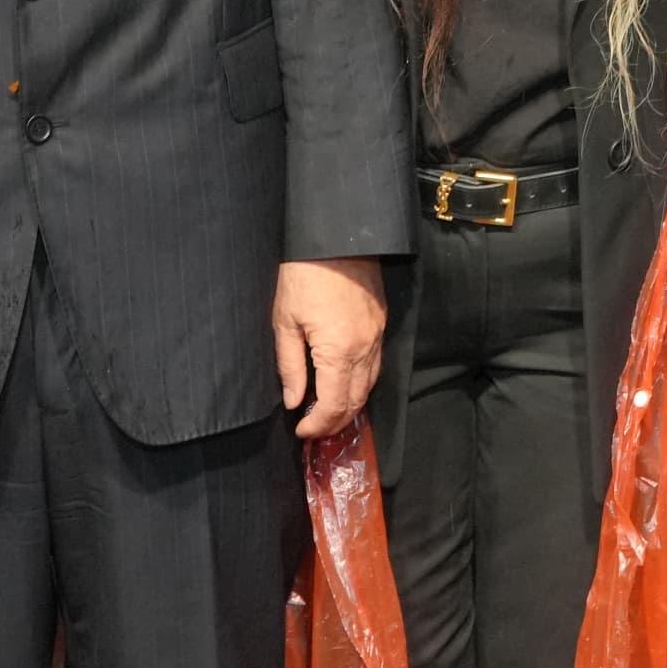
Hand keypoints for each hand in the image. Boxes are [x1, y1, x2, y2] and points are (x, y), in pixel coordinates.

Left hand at [274, 257, 386, 440]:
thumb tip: (294, 401)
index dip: (318, 424)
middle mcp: (365, 348)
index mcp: (339, 351)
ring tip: (328, 412)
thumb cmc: (303, 276)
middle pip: (357, 401)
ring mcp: (377, 335)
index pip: (334, 404)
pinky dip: (361, 382)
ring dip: (351, 404)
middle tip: (314, 428)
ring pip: (370, 384)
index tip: (301, 431)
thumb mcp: (285, 321)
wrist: (335, 236)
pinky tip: (344, 383)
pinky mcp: (381, 323)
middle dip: (336, 421)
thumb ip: (290, 366)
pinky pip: (375, 364)